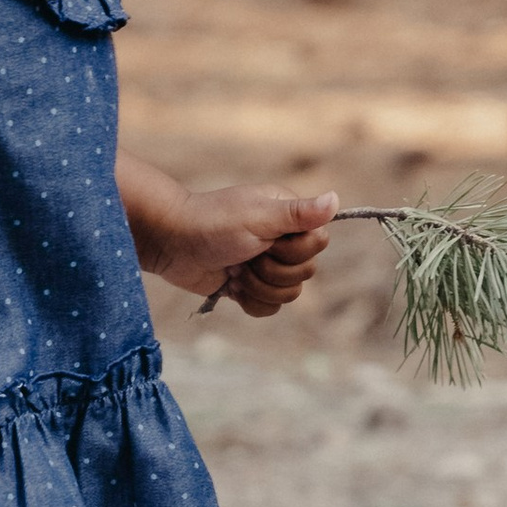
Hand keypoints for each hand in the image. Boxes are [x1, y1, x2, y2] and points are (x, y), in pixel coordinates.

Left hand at [130, 182, 340, 314]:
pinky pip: (269, 308)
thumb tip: (335, 199)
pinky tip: (231, 285)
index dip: (293, 250)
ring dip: (258, 286)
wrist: (170, 243)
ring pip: (289, 295)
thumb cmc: (212, 223)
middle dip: (271, 271)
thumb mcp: (258, 216)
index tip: (266, 240)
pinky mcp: (250, 287)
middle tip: (244, 255)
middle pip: (305, 273)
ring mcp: (266, 265)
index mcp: (289, 217)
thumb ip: (298, 213)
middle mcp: (282, 239)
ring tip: (235, 270)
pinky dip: (249, 301)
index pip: (318, 244)